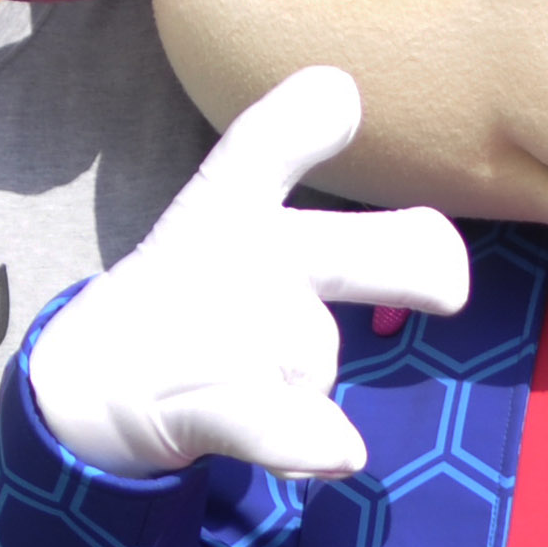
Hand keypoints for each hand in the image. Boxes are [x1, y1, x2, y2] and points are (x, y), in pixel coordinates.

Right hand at [27, 66, 468, 477]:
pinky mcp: (220, 408)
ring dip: (297, 381)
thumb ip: (359, 237)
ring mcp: (232, 336)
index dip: (301, 119)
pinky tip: (334, 450)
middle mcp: (242, 258)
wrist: (100, 381)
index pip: (263, 146)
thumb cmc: (201, 290)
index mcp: (235, 202)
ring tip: (228, 370)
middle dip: (425, 264)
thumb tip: (447, 272)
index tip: (336, 96)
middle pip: (364, 255)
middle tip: (444, 286)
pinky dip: (314, 444)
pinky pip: (288, 430)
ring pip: (319, 362)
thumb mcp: (248, 226)